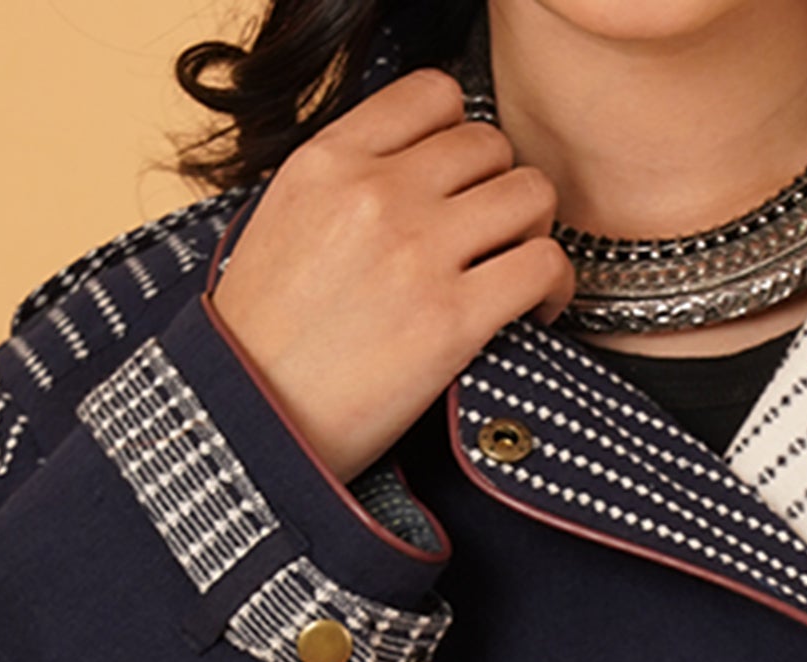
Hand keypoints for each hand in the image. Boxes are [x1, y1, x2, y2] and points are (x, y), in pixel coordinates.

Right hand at [211, 69, 574, 484]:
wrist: (252, 421)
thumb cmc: (264, 340)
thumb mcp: (281, 222)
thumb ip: (344, 180)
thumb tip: (413, 169)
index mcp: (328, 161)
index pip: (433, 95)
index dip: (460, 136)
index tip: (460, 180)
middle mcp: (375, 193)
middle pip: (490, 145)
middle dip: (500, 190)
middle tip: (494, 239)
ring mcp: (417, 253)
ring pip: (530, 195)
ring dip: (534, 232)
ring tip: (516, 272)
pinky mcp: (452, 318)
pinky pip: (544, 265)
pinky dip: (554, 287)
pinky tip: (534, 310)